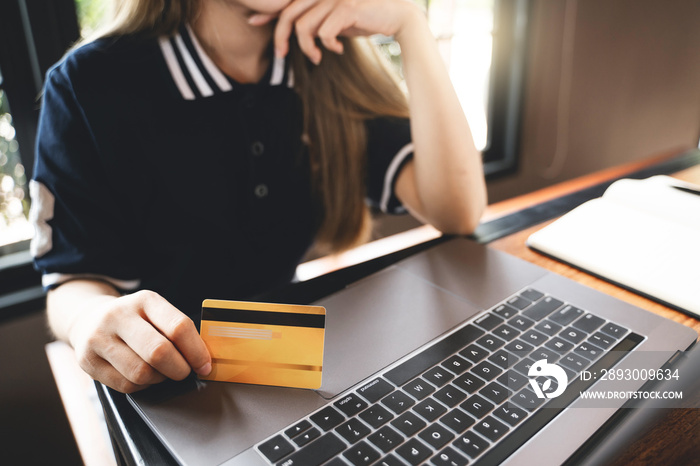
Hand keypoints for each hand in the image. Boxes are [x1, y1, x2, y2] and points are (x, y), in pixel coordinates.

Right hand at [68, 290, 210, 392]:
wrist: (89, 319)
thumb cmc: (135, 320)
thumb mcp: (156, 313)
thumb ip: (178, 331)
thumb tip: (204, 360)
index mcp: (145, 300)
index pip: (178, 327)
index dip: (197, 351)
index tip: (204, 365)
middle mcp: (119, 316)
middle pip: (159, 352)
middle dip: (180, 369)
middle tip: (184, 372)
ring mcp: (99, 338)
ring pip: (141, 373)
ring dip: (159, 379)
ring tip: (161, 372)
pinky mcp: (87, 361)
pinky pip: (124, 385)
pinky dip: (141, 386)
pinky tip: (142, 376)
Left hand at [249, 0, 423, 63]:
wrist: (399, 17)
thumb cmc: (367, 19)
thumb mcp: (338, 19)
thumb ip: (318, 21)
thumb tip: (298, 32)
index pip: (288, 2)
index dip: (269, 12)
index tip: (253, 22)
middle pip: (289, 14)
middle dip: (280, 36)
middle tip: (280, 54)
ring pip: (304, 26)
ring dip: (307, 48)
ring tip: (318, 57)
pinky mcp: (347, 8)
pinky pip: (324, 32)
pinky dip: (327, 45)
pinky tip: (338, 49)